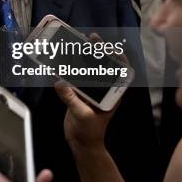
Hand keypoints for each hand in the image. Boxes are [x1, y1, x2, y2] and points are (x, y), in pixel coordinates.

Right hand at [54, 33, 124, 149]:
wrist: (81, 142)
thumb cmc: (89, 132)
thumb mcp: (83, 115)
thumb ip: (72, 99)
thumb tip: (61, 83)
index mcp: (111, 94)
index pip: (120, 72)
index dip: (118, 57)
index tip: (109, 46)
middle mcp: (103, 90)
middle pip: (103, 65)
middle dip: (98, 50)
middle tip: (91, 38)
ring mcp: (91, 90)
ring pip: (89, 69)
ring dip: (83, 56)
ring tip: (77, 43)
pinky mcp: (79, 93)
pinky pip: (75, 78)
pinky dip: (69, 69)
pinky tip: (63, 61)